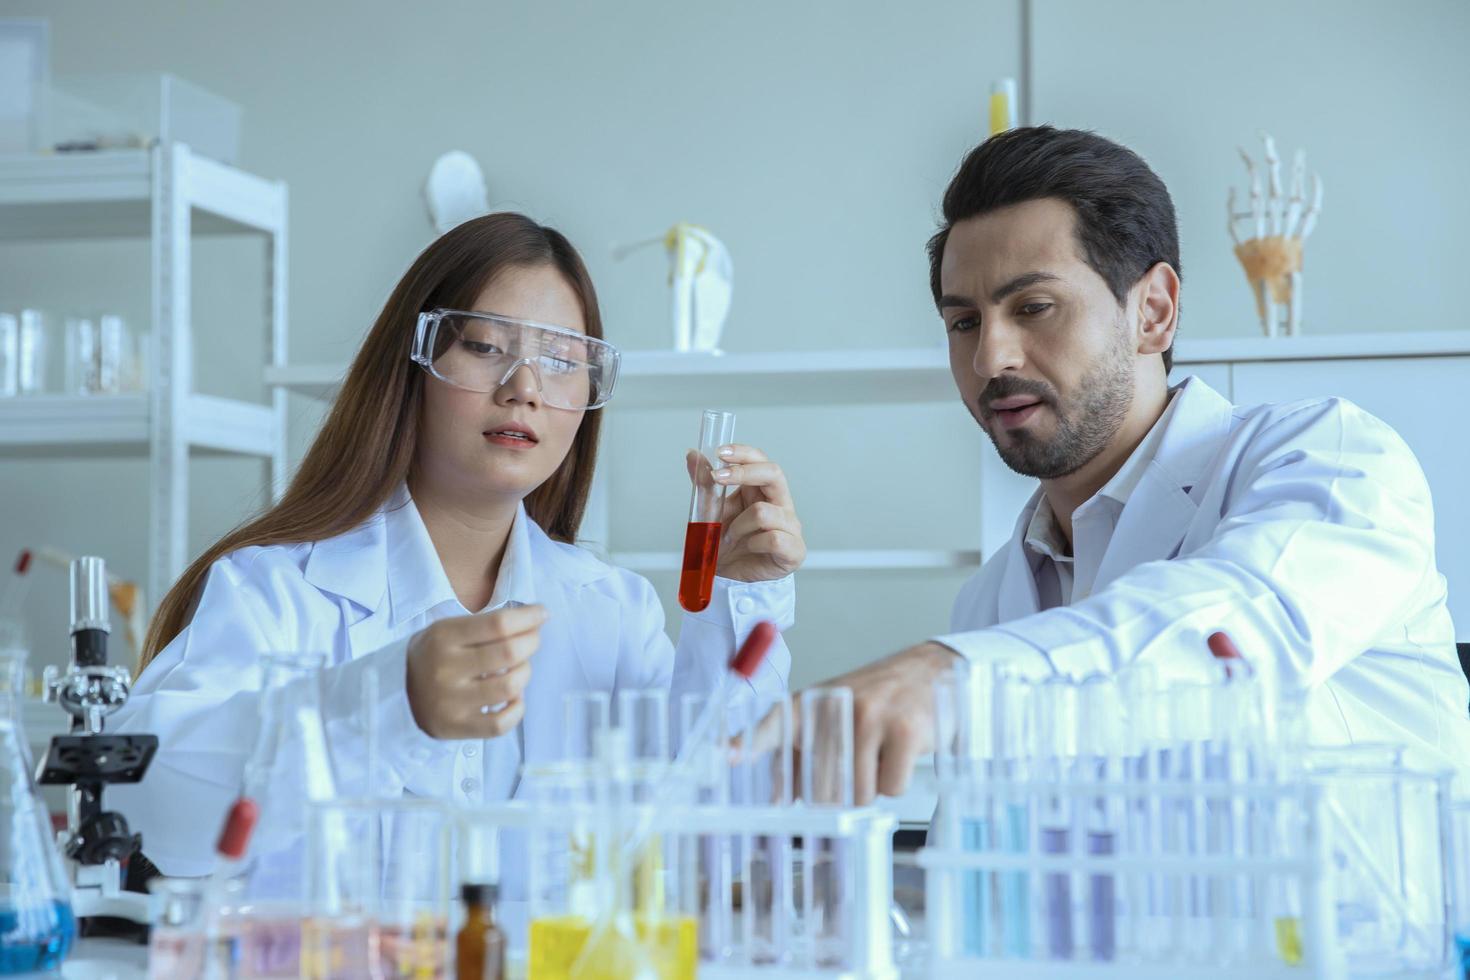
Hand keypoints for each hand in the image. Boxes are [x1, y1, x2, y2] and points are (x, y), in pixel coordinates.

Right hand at [404, 605, 545, 739]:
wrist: (397, 694)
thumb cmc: (435, 656)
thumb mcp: (448, 630)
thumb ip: (487, 624)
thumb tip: (536, 618)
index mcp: (443, 637)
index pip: (498, 623)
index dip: (529, 617)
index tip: (542, 614)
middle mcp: (445, 669)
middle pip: (510, 652)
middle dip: (532, 642)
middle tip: (532, 639)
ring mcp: (451, 702)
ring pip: (511, 686)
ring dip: (525, 673)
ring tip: (519, 668)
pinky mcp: (457, 728)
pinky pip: (502, 723)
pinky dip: (517, 708)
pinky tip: (513, 697)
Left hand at [685, 444, 804, 582]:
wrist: (730, 578)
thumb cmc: (727, 544)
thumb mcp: (711, 511)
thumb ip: (705, 484)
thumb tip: (693, 455)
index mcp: (761, 491)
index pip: (760, 460)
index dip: (743, 453)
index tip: (720, 453)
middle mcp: (779, 504)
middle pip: (773, 473)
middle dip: (744, 473)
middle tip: (719, 478)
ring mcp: (790, 526)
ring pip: (763, 511)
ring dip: (739, 525)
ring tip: (731, 536)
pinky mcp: (794, 549)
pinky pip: (773, 538)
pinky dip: (753, 543)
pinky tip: (749, 548)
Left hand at [747, 642, 961, 803]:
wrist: (935, 671)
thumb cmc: (879, 700)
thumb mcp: (835, 715)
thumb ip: (803, 753)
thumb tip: (778, 798)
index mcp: (812, 704)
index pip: (774, 724)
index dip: (748, 742)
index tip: (726, 755)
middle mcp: (838, 707)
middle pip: (823, 786)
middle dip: (841, 790)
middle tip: (859, 763)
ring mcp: (872, 717)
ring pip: (859, 793)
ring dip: (873, 786)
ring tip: (882, 752)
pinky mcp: (906, 731)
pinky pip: (891, 788)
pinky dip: (898, 782)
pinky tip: (903, 753)